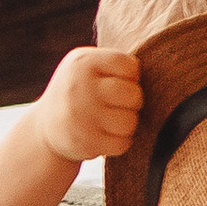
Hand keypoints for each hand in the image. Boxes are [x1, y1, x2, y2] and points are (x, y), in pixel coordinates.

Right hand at [38, 44, 141, 165]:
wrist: (44, 129)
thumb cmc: (79, 93)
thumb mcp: (86, 67)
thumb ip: (114, 65)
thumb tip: (162, 71)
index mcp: (83, 62)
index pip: (130, 66)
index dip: (131, 77)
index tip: (118, 83)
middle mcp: (79, 87)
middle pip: (134, 95)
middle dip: (132, 102)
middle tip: (117, 105)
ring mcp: (81, 116)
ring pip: (131, 121)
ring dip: (127, 124)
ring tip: (110, 121)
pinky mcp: (85, 142)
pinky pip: (123, 143)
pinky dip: (120, 142)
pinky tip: (105, 136)